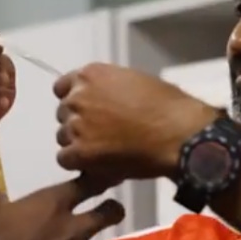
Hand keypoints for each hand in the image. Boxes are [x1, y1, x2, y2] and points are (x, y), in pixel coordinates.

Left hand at [53, 63, 219, 180]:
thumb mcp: (135, 82)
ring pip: (63, 137)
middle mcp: (77, 97)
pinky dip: (79, 164)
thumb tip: (104, 102)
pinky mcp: (79, 152)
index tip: (87, 113)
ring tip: (104, 151)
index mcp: (90, 75)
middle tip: (101, 135)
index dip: (75, 102)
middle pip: (63, 114)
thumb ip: (110, 90)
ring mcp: (76, 124)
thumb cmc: (168, 106)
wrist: (179, 133)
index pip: (62, 88)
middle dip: (79, 124)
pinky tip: (99, 164)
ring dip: (79, 144)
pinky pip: (65, 159)